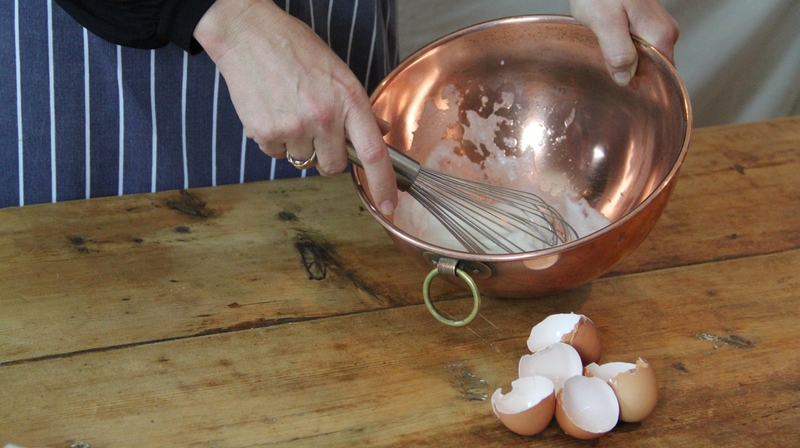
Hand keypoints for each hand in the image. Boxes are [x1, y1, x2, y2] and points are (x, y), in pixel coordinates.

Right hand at [194, 0, 397, 213]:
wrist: (249, 35)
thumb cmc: (295, 48)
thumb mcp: (338, 72)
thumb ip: (358, 107)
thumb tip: (379, 132)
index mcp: (349, 100)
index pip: (374, 153)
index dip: (383, 184)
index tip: (388, 205)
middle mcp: (324, 118)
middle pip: (334, 166)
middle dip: (328, 156)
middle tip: (317, 130)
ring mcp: (294, 128)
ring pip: (303, 161)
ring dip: (299, 145)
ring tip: (289, 111)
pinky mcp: (266, 133)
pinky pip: (277, 154)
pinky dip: (275, 140)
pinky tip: (272, 111)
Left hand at [568, 0, 678, 85]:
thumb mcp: (605, 22)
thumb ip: (618, 51)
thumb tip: (626, 78)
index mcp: (660, 36)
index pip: (663, 77)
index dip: (644, 90)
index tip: (625, 98)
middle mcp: (664, 32)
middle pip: (654, 69)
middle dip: (633, 79)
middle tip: (608, 80)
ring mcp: (655, 26)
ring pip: (644, 58)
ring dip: (625, 65)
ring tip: (604, 64)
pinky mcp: (643, 22)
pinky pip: (636, 47)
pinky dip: (622, 53)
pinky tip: (606, 51)